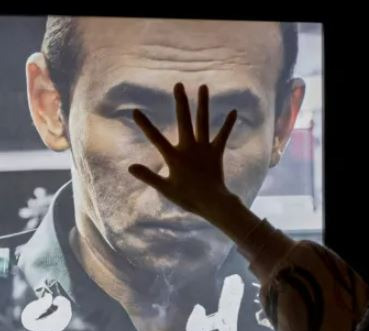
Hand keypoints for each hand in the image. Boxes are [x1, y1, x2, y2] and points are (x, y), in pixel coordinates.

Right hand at [129, 82, 237, 221]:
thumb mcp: (165, 188)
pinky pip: (222, 136)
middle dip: (181, 102)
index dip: (145, 125)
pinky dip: (228, 124)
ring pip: (203, 122)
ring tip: (203, 86)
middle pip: (183, 121)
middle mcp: (189, 148)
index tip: (135, 111)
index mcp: (175, 157)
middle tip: (179, 85)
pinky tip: (233, 111)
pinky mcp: (216, 152)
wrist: (212, 202)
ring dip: (203, 104)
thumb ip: (148, 176)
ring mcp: (204, 148)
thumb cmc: (187, 197)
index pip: (156, 139)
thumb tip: (130, 167)